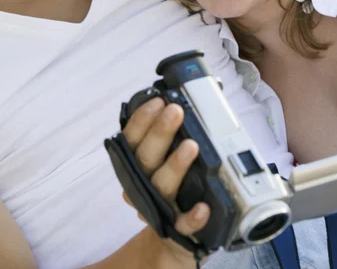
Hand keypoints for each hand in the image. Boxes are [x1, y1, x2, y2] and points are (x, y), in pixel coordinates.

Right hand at [122, 98, 209, 260]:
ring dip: (175, 165)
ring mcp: (159, 207)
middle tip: (175, 111)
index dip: (142, 119)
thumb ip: (175, 132)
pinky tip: (204, 207)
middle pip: (146, 157)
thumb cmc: (171, 185)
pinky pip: (183, 225)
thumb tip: (198, 99)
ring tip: (191, 146)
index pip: (132, 138)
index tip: (158, 101)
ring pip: (162, 186)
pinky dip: (192, 217)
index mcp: (138, 162)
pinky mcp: (177, 230)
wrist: (171, 238)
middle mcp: (143, 183)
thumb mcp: (166, 156)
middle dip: (160, 132)